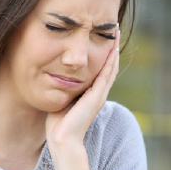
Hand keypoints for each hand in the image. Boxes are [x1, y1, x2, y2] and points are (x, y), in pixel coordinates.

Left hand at [46, 26, 119, 148]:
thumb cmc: (58, 124)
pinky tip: (112, 48)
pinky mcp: (97, 97)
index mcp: (91, 94)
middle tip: (115, 29)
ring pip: (111, 67)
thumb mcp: (61, 99)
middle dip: (111, 47)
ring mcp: (99, 95)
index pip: (101, 69)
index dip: (103, 53)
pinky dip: (110, 60)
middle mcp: (98, 93)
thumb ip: (63, 87)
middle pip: (109, 65)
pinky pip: (106, 74)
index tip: (103, 37)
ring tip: (116, 33)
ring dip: (114, 49)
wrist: (62, 140)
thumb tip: (54, 74)